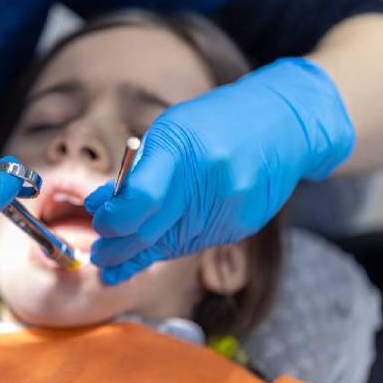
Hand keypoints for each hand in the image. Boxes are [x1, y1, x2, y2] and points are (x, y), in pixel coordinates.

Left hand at [86, 58, 354, 283]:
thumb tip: (99, 204)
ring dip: (139, 254)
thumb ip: (137, 170)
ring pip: (171, 245)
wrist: (284, 124)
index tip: (99, 223)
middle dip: (118, 248)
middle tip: (98, 256)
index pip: (141, 201)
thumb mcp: (171, 131)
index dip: (114, 220)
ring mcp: (230, 208)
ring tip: (113, 261)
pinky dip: (168, 247)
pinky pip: (194, 244)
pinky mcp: (242, 225)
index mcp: (185, 149)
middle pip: (153, 231)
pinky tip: (149, 250)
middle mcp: (211, 183)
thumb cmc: (216, 121)